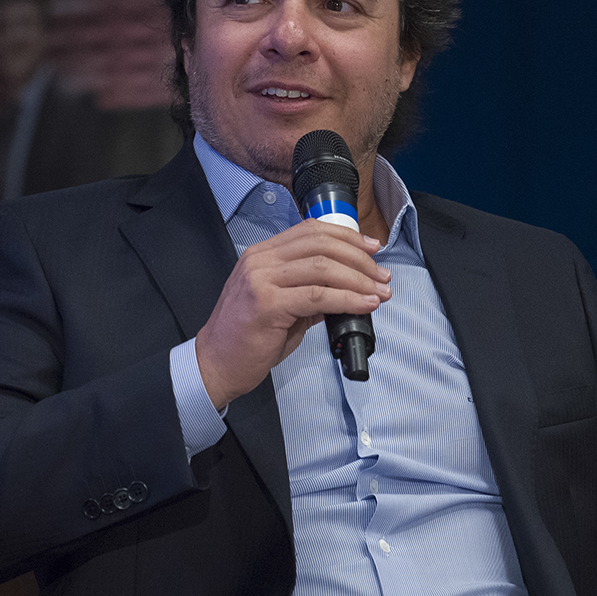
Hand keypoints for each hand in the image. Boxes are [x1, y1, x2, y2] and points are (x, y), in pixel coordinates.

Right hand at [194, 221, 391, 407]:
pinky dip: (348, 299)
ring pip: (323, 268)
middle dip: (360, 258)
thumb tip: (345, 289)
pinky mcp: (268, 305)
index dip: (346, 236)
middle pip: (321, 245)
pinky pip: (319, 296)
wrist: (215, 364)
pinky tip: (365, 305)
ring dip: (359, 279)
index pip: (311, 231)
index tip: (372, 248)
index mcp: (262, 255)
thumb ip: (309, 292)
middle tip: (382, 275)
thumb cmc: (245, 338)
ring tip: (379, 292)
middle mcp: (260, 261)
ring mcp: (262, 281)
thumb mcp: (279, 305)